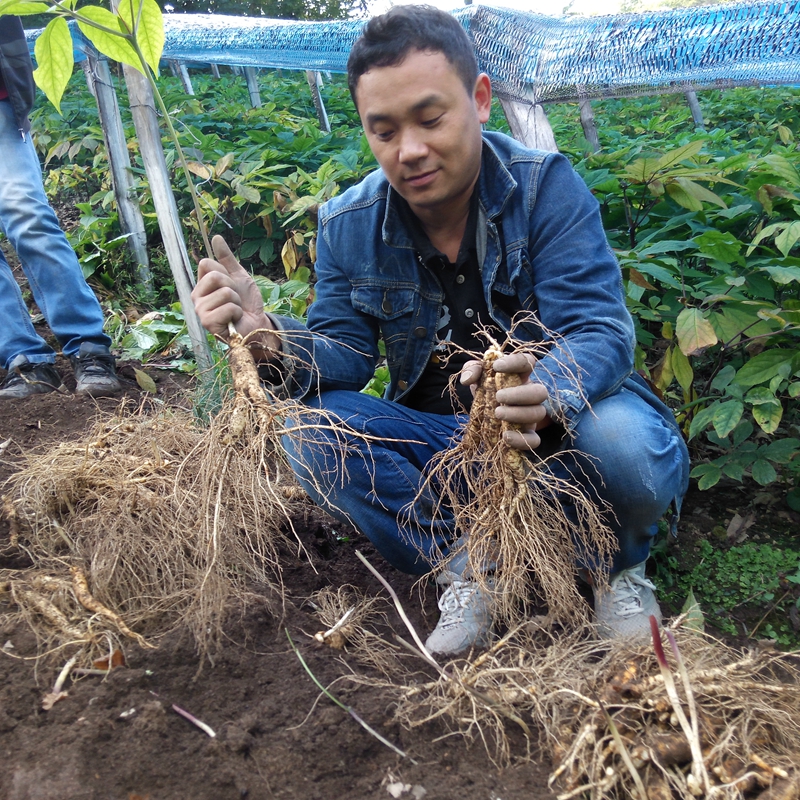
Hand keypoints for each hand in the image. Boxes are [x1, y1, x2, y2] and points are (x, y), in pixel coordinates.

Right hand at [192, 235, 279, 355]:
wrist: (256, 323)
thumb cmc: (246, 302)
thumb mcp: (239, 276)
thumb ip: (226, 258)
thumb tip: (216, 237)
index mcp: (202, 284)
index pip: (206, 263)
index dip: (225, 272)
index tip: (230, 284)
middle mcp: (197, 296)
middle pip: (214, 276)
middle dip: (232, 287)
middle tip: (234, 299)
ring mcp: (200, 310)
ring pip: (224, 292)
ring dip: (236, 302)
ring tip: (235, 311)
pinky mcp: (207, 323)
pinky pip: (228, 307)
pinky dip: (237, 313)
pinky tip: (233, 320)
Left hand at [461, 352, 551, 449]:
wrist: (483, 416)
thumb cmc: (484, 390)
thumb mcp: (476, 377)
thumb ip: (471, 370)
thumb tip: (468, 379)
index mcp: (519, 375)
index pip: (527, 362)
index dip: (515, 362)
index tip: (496, 366)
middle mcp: (529, 395)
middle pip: (540, 392)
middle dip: (520, 394)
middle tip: (498, 396)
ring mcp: (531, 416)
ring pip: (539, 413)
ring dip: (518, 413)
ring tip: (497, 413)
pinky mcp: (527, 435)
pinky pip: (534, 440)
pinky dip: (522, 439)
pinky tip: (505, 436)